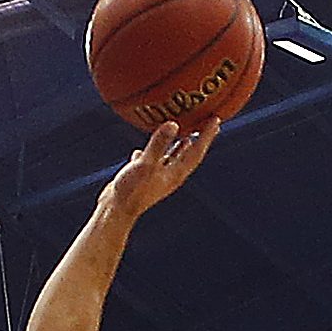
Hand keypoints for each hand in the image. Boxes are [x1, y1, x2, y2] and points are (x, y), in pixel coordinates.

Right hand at [97, 124, 218, 222]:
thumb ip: (159, 144)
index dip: (207, 135)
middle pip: (190, 154)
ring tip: (188, 133)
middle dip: (200, 139)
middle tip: (210, 124)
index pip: (196, 151)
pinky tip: (151, 145)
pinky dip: (156, 151)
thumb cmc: (132, 190)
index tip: (216, 120)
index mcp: (176, 173)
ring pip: (173, 158)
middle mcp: (170, 175)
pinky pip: (154, 161)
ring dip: (181, 145)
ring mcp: (158, 177)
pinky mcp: (145, 178)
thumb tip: (174, 124)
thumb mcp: (146, 164)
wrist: (115, 210)